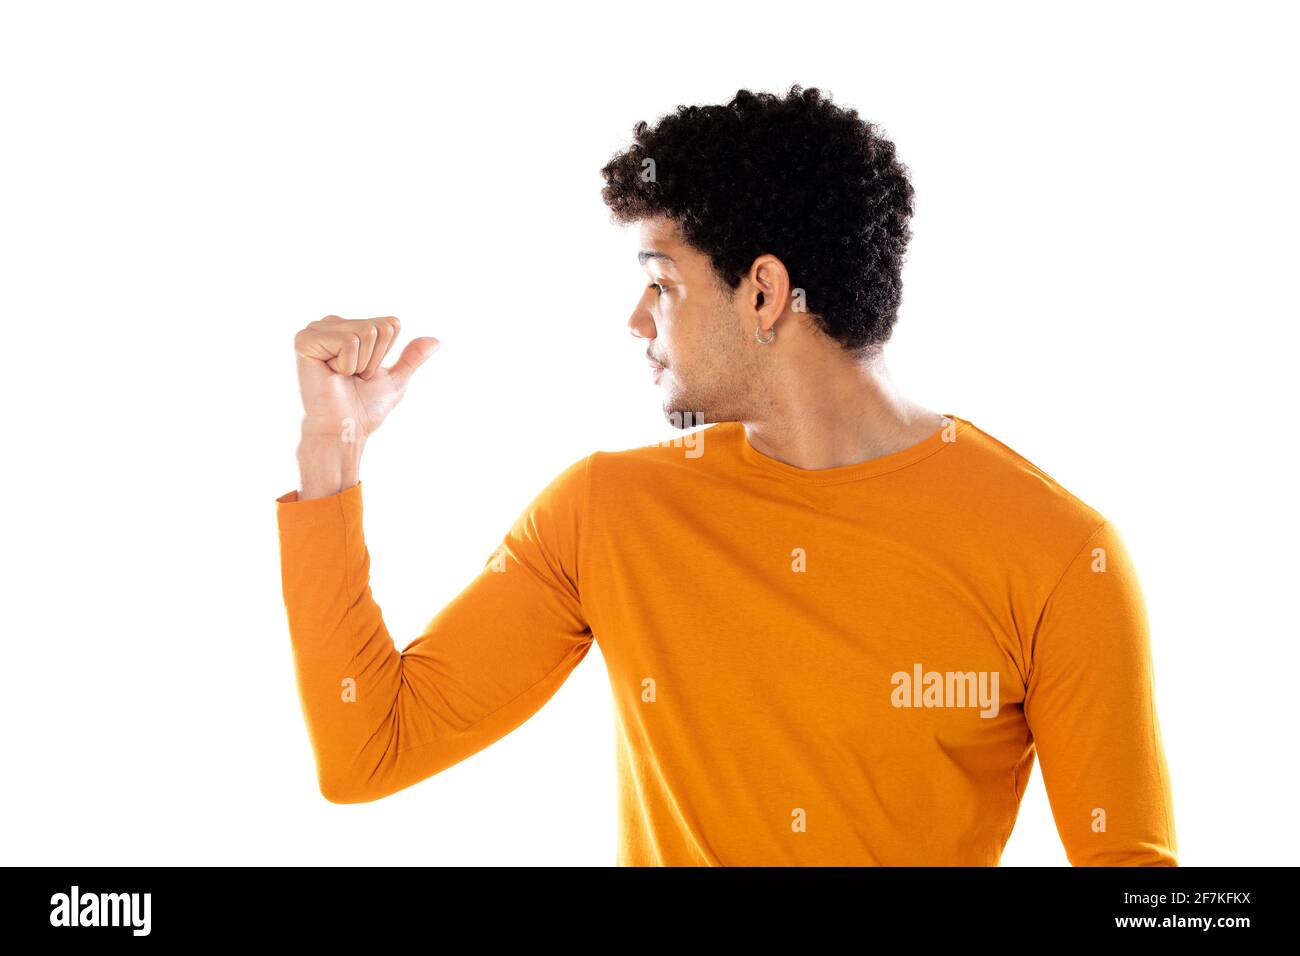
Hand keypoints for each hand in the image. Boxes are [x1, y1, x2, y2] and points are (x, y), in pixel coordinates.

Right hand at [293, 315, 439, 441]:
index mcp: (349, 327)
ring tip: (342, 376)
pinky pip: (348, 341)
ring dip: (361, 364)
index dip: (386, 354)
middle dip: (375, 359)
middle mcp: (331, 324)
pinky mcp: (305, 340)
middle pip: (380, 327)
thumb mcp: (396, 379)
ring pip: (366, 332)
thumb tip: (437, 341)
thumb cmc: (364, 408)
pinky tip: (331, 374)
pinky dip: (348, 364)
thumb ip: (412, 357)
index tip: (366, 373)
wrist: (343, 429)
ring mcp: (315, 330)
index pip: (391, 324)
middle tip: (354, 377)